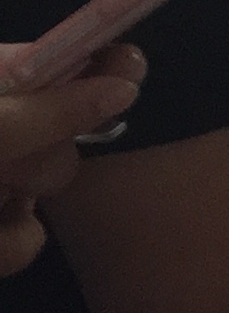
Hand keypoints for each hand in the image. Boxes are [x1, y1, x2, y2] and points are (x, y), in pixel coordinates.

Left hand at [0, 43, 145, 274]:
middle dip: (37, 164)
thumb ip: (49, 111)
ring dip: (15, 216)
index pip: (55, 65)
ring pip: (48, 195)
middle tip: (4, 173)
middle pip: (60, 138)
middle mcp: (0, 132)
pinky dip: (6, 247)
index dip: (97, 66)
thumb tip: (124, 86)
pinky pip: (28, 239)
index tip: (132, 71)